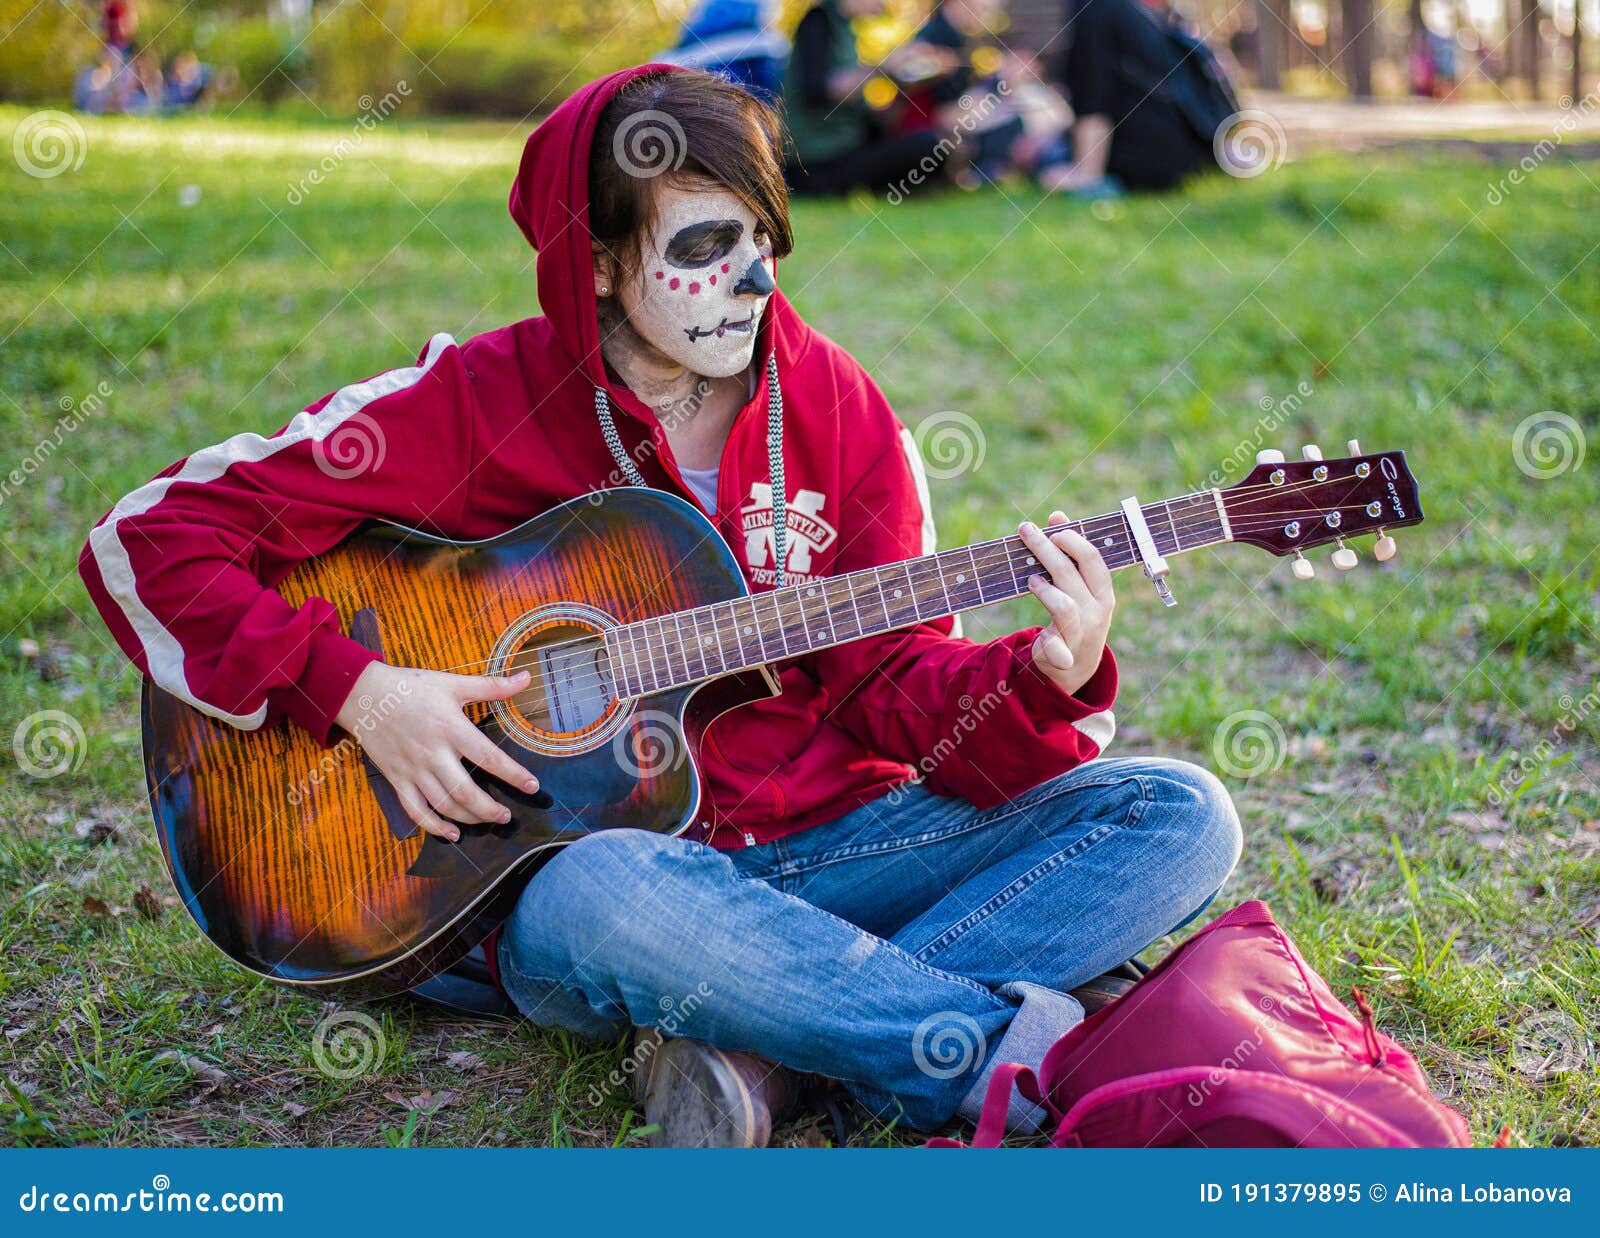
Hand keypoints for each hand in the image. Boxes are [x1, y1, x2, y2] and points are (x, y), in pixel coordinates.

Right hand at [334, 662, 538, 841]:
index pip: (489, 758)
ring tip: (488, 820)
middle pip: (465, 792)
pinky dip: (434, 827)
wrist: (363, 695)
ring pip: (444, 805)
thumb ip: (492, 686)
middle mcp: (433, 753)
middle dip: (490, 809)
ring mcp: (413, 769)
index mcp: (451, 728)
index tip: (532, 786)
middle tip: (507, 816)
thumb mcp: (452, 683)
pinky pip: (416, 811)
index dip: (514, 775)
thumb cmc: (410, 688)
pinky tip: (452, 833)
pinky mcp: (397, 779)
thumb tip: (526, 677)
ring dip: (469, 818)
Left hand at [1020, 511, 1114, 696]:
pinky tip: (1040, 639)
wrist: (1078, 667)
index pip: (1092, 560)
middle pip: (1071, 576)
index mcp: (1102, 593)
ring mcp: (1080, 635)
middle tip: (1026, 531)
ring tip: (1031, 579)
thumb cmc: (1077, 616)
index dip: (1072, 540)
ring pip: (1064, 607)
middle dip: (1046, 549)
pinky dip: (1050, 645)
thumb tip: (1056, 515)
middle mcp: (1095, 612)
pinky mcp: (1063, 657)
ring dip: (1045, 590)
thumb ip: (1070, 553)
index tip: (1052, 528)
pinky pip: (1058, 651)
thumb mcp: (1080, 586)